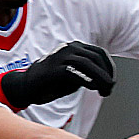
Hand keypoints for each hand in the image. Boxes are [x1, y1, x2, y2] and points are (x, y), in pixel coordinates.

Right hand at [0, 41, 115, 107]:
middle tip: (109, 90)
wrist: (27, 86)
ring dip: (101, 79)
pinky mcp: (55, 69)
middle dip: (107, 75)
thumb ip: (88, 72)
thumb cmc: (52, 82)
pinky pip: (76, 73)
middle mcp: (69, 48)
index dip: (110, 68)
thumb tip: (105, 78)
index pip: (100, 53)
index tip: (111, 81)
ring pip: (89, 64)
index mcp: (75, 47)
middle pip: (96, 58)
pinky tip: (93, 88)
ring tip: (104, 91)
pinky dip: (88, 80)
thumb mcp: (74, 73)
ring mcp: (61, 56)